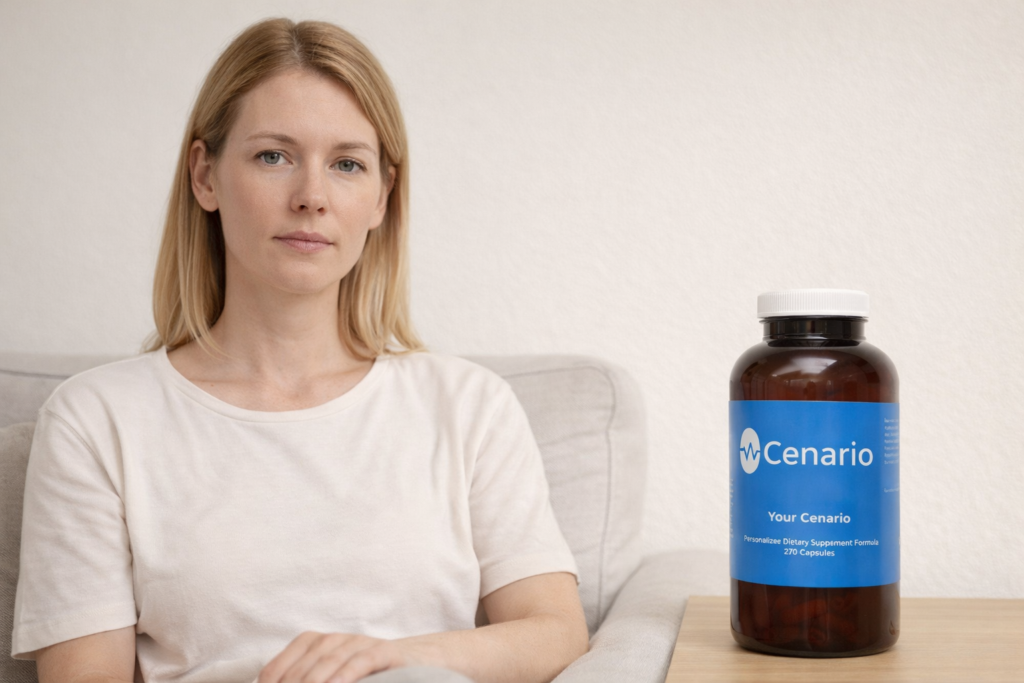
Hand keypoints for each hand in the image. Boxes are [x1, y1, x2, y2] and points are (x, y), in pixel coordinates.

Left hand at [257, 630, 426, 682]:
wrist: (422, 661)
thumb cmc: (373, 674)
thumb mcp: (338, 676)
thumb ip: (313, 678)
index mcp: (320, 645)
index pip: (285, 660)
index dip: (272, 678)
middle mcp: (338, 640)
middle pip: (305, 662)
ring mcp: (362, 644)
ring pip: (330, 659)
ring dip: (313, 679)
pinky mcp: (386, 653)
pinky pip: (363, 661)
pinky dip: (347, 673)